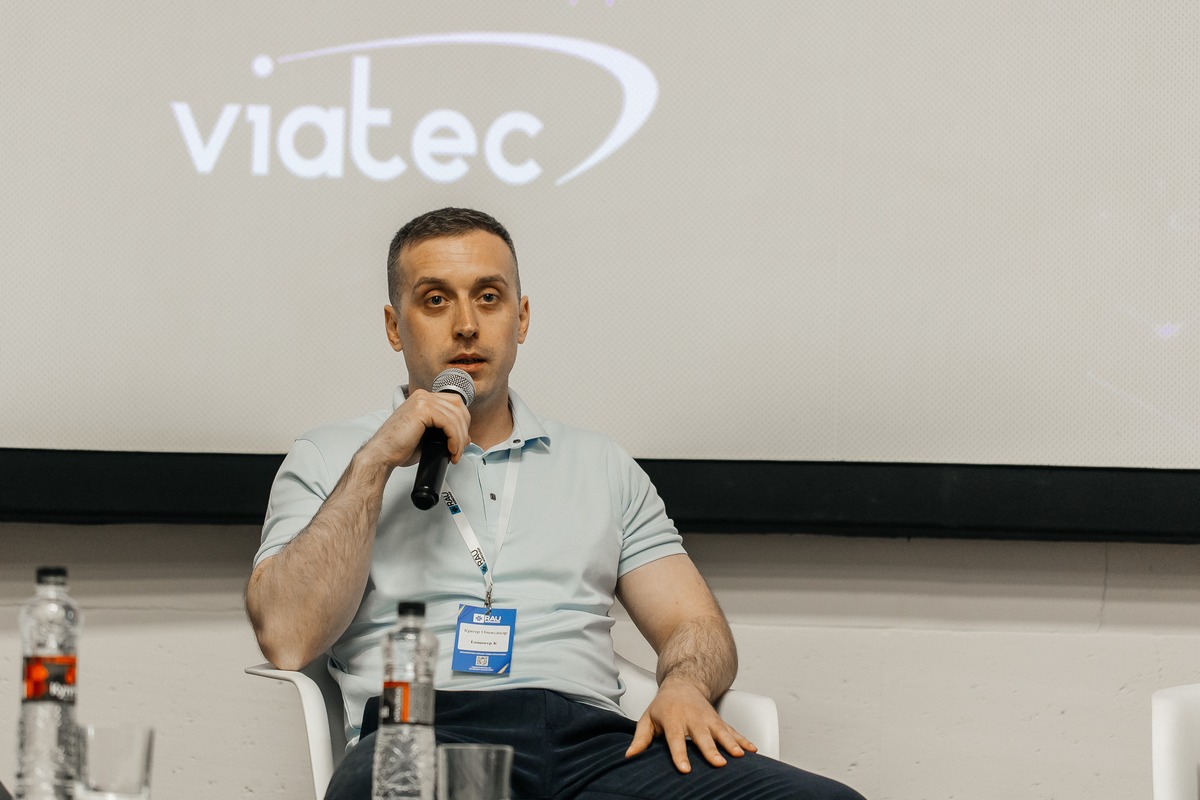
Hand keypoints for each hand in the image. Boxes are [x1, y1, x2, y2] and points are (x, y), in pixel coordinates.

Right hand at [357, 388, 471, 470]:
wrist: (382, 454)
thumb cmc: (398, 448)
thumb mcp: (428, 438)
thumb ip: (445, 433)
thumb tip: (465, 437)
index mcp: (423, 399)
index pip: (454, 403)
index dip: (462, 422)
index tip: (461, 440)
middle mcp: (423, 396)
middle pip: (458, 407)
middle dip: (463, 430)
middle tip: (459, 449)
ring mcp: (422, 400)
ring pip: (455, 416)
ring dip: (459, 438)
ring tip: (455, 453)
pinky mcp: (422, 409)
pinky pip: (449, 423)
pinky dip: (454, 438)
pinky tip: (451, 449)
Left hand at [624, 674, 756, 772]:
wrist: (683, 683)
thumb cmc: (663, 706)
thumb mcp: (648, 719)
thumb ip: (641, 738)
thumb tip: (629, 756)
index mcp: (673, 720)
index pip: (676, 740)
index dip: (680, 755)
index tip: (685, 770)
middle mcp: (692, 719)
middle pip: (702, 737)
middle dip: (711, 750)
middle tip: (718, 764)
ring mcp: (708, 719)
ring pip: (721, 732)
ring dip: (731, 744)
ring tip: (740, 756)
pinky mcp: (719, 720)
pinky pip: (733, 731)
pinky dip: (743, 740)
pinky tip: (752, 750)